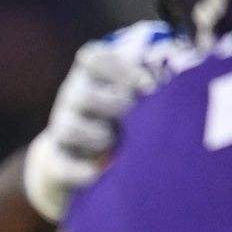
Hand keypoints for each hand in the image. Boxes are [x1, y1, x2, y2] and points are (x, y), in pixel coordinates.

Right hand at [24, 24, 169, 221]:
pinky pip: (62, 165)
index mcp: (90, 74)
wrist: (87, 153)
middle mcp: (71, 96)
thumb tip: (176, 79)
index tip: (149, 86)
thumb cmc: (125, 113)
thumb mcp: (134, 91)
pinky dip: (82, 171)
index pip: (94, 58)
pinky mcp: (55, 159)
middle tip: (137, 116)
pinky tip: (100, 173)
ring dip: (98, 137)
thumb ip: (151, 81)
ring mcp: (60, 127)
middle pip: (82, 94)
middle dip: (115, 105)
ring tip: (117, 143)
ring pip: (68, 128)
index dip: (121, 69)